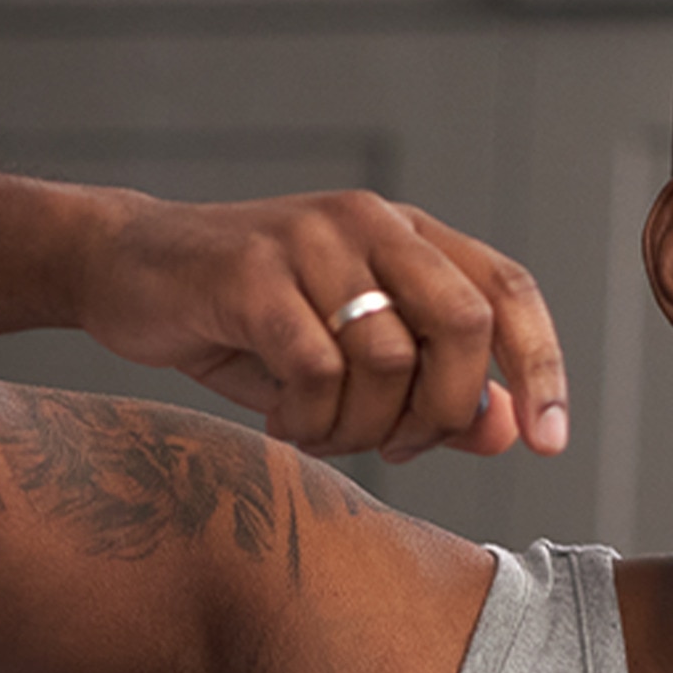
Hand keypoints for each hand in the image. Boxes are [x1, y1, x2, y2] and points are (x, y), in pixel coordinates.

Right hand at [79, 189, 569, 464]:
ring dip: (361, 428)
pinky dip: (307, 419)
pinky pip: (315, 369)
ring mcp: (310, 240)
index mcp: (409, 235)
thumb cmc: (246, 322)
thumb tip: (509, 432)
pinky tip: (283, 422)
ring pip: (387, 360)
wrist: (123, 270)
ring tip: (320, 434)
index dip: (541, 369)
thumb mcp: (350, 363)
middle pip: (462, 326)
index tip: (549, 444)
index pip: (508, 292)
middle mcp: (370, 223)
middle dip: (442, 411)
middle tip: (398, 450)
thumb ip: (431, 393)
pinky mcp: (251, 272)